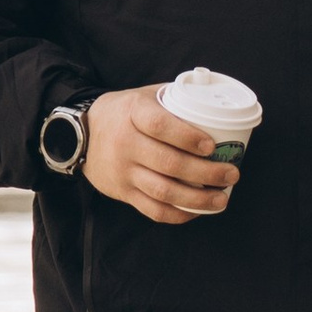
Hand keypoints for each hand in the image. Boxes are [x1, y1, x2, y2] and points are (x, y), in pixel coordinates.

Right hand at [85, 86, 238, 225]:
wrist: (79, 135)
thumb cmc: (124, 113)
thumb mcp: (144, 96)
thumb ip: (175, 99)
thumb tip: (217, 104)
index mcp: (133, 113)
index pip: (159, 125)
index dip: (188, 137)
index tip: (211, 146)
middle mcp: (125, 143)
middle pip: (168, 163)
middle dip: (205, 172)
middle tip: (231, 173)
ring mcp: (123, 171)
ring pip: (163, 190)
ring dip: (197, 199)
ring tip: (222, 199)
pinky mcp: (122, 193)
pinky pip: (152, 210)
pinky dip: (178, 214)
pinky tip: (198, 211)